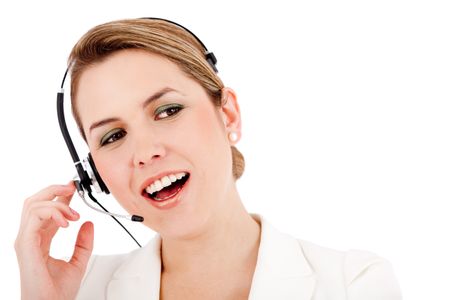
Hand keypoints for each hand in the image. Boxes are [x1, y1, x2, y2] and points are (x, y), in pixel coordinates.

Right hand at [15, 182, 93, 299]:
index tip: (74, 187)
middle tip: (72, 187)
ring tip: (74, 214)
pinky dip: (51, 213)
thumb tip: (89, 224)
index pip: (47, 209)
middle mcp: (31, 237)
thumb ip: (84, 243)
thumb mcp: (79, 262)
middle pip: (35, 201)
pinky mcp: (26, 245)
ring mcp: (26, 240)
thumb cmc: (58, 292)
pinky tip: (67, 222)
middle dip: (54, 189)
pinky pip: (34, 218)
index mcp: (41, 240)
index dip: (60, 195)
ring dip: (56, 202)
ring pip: (33, 205)